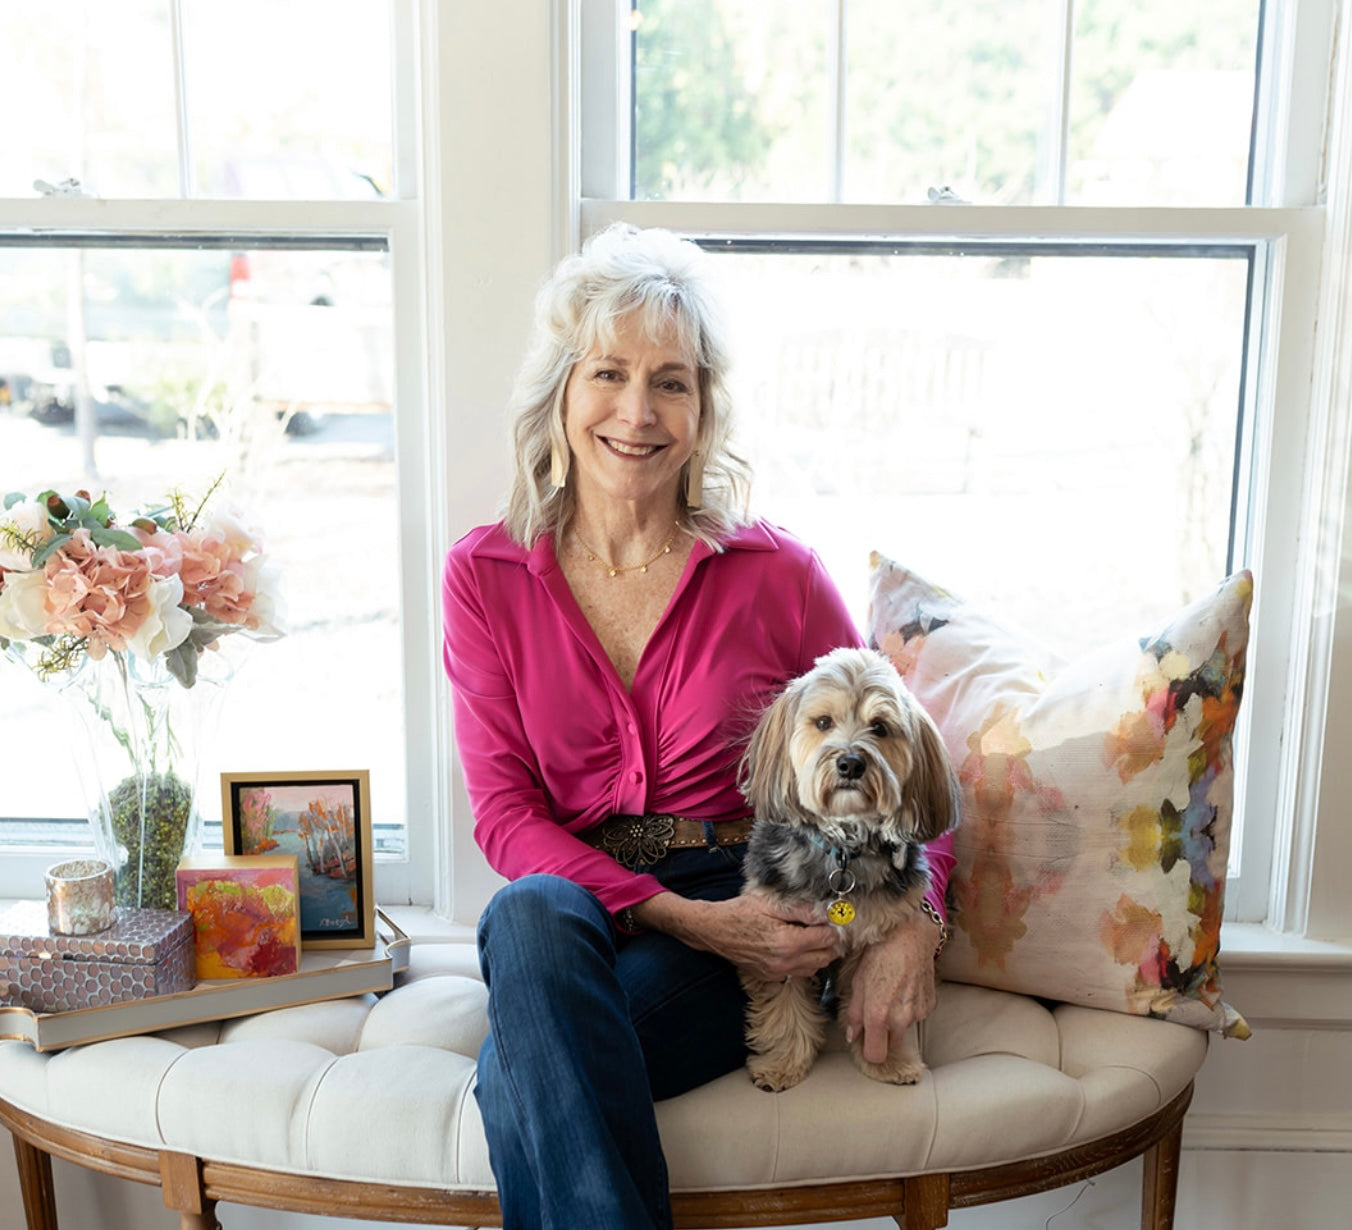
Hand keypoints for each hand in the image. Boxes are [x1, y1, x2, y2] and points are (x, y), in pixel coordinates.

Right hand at [631, 891, 838, 980]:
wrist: (713, 930)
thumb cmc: (740, 912)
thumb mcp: (771, 904)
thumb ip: (801, 910)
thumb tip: (826, 913)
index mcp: (788, 942)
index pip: (827, 939)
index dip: (833, 926)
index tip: (833, 917)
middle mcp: (786, 962)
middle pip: (826, 958)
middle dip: (830, 942)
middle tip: (826, 926)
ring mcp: (778, 973)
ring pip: (814, 969)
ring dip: (819, 954)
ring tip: (812, 936)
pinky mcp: (771, 977)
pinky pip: (798, 973)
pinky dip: (804, 962)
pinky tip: (796, 947)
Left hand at [842, 909, 938, 1064]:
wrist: (910, 936)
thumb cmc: (880, 954)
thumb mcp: (858, 981)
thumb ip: (854, 1013)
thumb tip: (852, 1035)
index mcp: (878, 1015)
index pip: (875, 1055)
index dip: (869, 1050)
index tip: (865, 1041)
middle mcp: (900, 1019)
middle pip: (891, 1045)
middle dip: (883, 1035)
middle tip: (877, 1013)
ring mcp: (918, 1013)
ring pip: (904, 1028)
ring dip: (897, 1019)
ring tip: (891, 992)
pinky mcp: (930, 1005)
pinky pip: (917, 1015)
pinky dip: (910, 1007)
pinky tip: (904, 987)